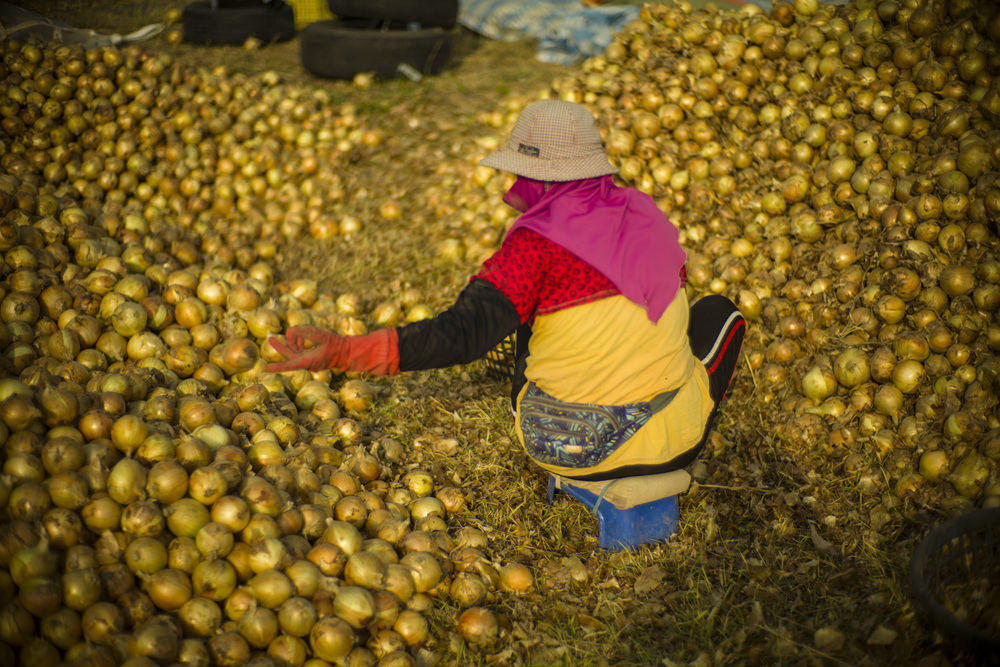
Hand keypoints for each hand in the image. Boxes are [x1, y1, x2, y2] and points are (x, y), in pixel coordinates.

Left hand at [265, 326, 399, 374]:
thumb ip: (308, 332)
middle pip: (288, 355)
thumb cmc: (336, 345)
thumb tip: (292, 330)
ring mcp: (306, 361)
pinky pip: (297, 350)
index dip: (276, 367)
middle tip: (270, 338)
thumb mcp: (323, 336)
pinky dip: (298, 342)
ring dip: (293, 341)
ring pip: (292, 351)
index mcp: (307, 361)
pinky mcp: (308, 358)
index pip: (288, 365)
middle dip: (280, 346)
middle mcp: (305, 363)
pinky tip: (302, 337)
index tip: (264, 369)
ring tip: (302, 332)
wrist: (346, 353)